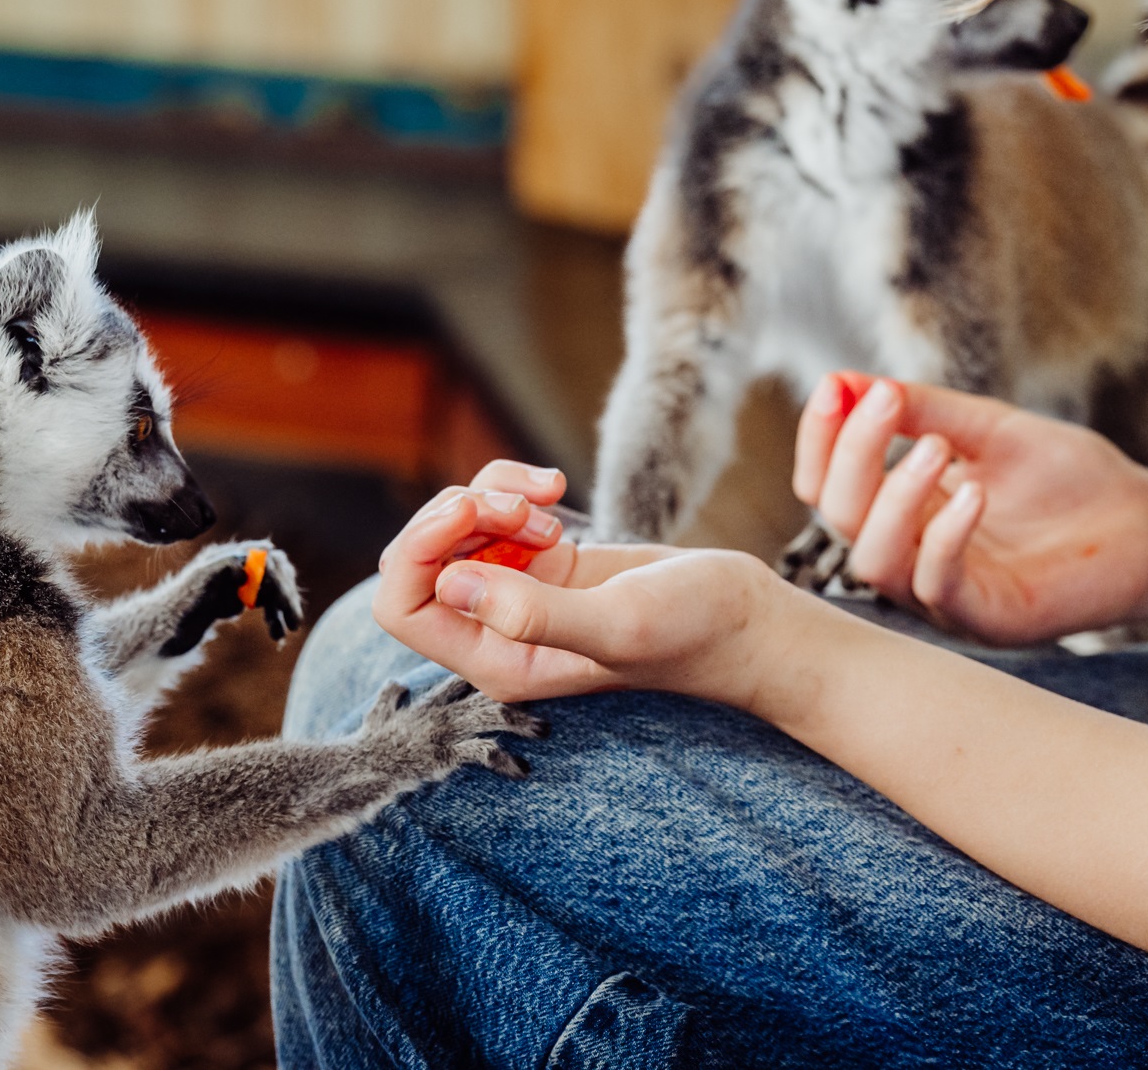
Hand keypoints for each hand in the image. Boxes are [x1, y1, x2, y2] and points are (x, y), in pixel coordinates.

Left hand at [373, 459, 731, 700]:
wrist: (745, 619)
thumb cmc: (693, 633)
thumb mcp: (617, 624)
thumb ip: (532, 613)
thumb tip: (450, 584)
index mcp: (497, 661)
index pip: (402, 605)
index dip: (419, 550)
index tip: (474, 513)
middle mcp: (494, 631)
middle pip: (419, 557)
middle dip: (459, 513)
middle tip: (525, 506)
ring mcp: (515, 592)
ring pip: (456, 523)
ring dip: (494, 495)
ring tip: (552, 508)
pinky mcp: (540, 561)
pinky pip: (492, 508)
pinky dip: (516, 487)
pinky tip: (559, 494)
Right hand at [792, 374, 1147, 643]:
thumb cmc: (1073, 480)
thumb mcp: (987, 429)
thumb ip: (921, 409)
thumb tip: (844, 381)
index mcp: (902, 513)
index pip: (827, 486)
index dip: (820, 439)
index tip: (835, 385)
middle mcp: (911, 556)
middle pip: (839, 516)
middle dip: (853, 454)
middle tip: (884, 400)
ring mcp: (945, 594)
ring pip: (872, 559)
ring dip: (892, 496)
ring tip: (935, 446)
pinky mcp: (988, 618)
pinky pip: (938, 587)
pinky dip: (944, 538)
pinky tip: (974, 493)